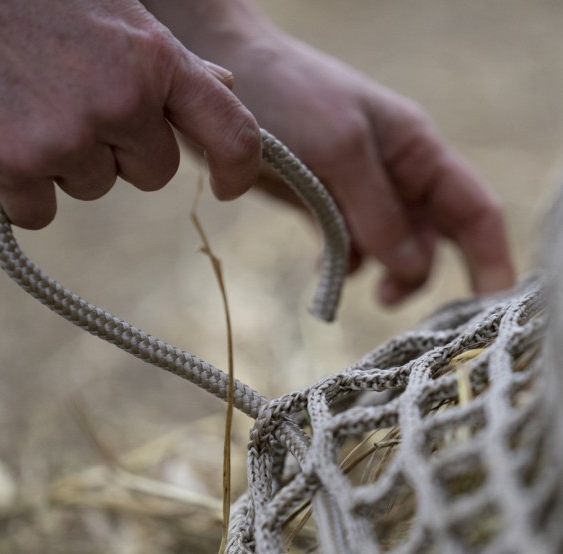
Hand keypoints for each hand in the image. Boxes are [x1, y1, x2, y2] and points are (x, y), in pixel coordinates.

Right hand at [0, 0, 259, 228]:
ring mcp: (67, 138)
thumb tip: (223, 89)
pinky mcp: (14, 168)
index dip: (238, 168)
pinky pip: (41, 212)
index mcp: (156, 58)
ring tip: (27, 102)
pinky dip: (22, 189)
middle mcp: (121, 101)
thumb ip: (170, 62)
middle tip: (73, 101)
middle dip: (123, 152)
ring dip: (68, 161)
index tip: (228, 188)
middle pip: (153, 173)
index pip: (231, 131)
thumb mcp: (116, 13)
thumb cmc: (35, 0)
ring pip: (94, 188)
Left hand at [231, 36, 514, 303]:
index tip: (492, 306)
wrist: (223, 84)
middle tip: (387, 299)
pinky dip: (342, 263)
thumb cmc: (289, 97)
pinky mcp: (323, 205)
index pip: (473, 210)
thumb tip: (412, 268)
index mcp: (416, 151)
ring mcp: (358, 193)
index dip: (491, 258)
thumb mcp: (341, 149)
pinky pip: (347, 247)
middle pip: (430, 238)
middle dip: (419, 274)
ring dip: (379, 273)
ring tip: (351, 283)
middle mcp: (394, 175)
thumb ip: (378, 211)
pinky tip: (321, 267)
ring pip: (388, 249)